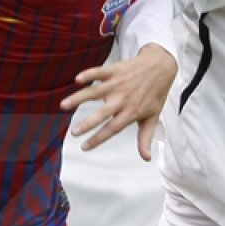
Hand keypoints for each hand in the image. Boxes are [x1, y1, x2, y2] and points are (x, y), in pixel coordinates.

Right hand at [61, 44, 177, 160]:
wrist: (161, 66)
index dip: (98, 139)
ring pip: (95, 92)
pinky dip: (89, 74)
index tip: (84, 147)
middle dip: (88, 124)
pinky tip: (77, 79)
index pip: (112, 129)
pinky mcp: (115, 70)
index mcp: (131, 112)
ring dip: (79, 98)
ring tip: (63, 105)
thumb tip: (146, 158)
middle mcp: (123, 99)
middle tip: (74, 133)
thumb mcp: (152, 118)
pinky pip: (100, 72)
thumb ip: (145, 138)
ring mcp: (118, 84)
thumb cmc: (155, 94)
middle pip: (103, 113)